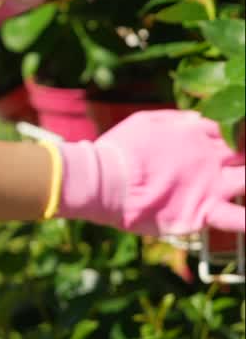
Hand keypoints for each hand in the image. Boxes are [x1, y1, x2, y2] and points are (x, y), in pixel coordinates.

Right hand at [52, 110, 244, 235]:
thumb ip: (178, 121)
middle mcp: (209, 156)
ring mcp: (210, 185)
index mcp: (195, 132)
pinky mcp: (203, 211)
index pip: (231, 127)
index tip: (239, 136)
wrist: (105, 181)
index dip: (238, 130)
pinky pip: (238, 219)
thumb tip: (199, 119)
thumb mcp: (147, 121)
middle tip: (242, 157)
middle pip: (245, 152)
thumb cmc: (121, 149)